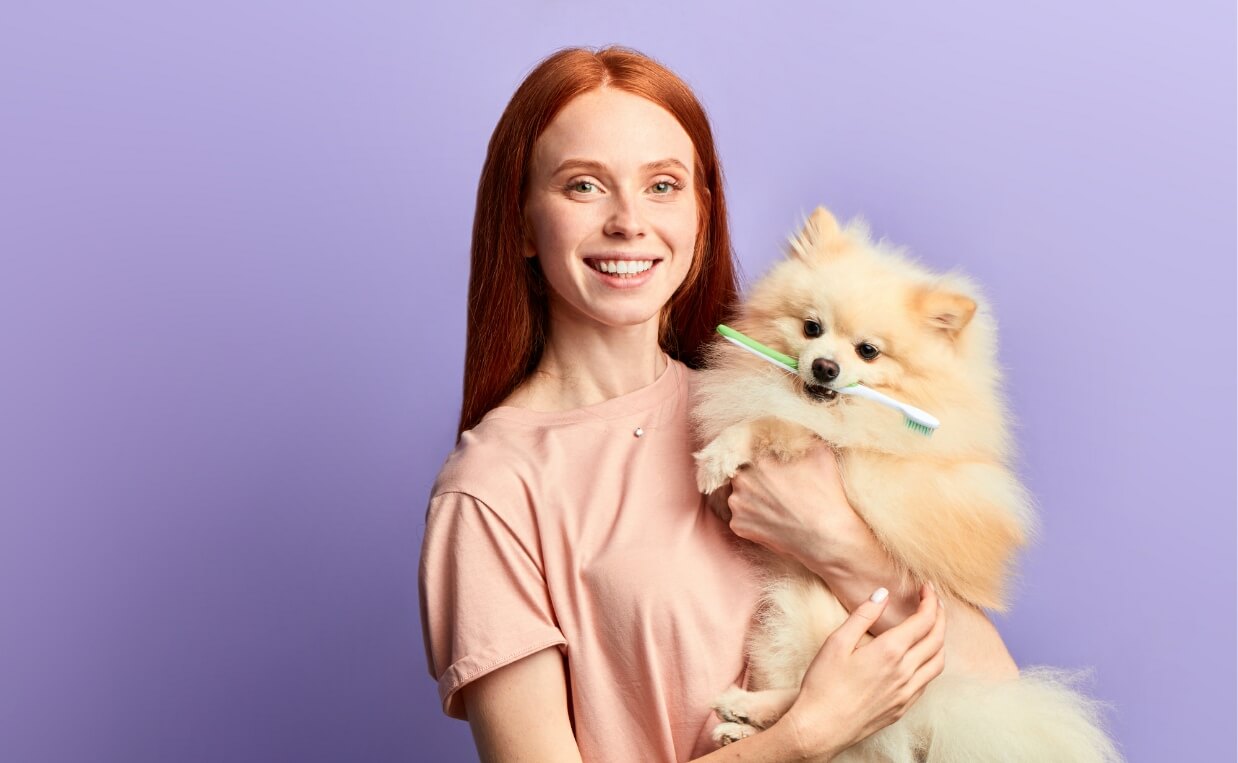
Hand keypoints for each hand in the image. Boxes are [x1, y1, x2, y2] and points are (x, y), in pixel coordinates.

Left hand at [723, 440, 871, 567]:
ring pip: (739, 494)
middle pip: (743, 473)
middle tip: (776, 485)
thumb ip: (803, 437)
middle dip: (756, 477)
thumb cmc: (826, 495)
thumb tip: (797, 430)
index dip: (762, 456)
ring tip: (775, 503)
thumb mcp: (821, 453)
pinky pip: (740, 516)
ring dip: (751, 496)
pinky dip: (752, 516)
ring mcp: (738, 506)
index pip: (751, 450)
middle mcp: (742, 482)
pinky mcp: (739, 527)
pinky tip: (771, 518)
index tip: (772, 463)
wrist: (827, 538)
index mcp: (758, 462)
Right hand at [781, 583, 946, 758]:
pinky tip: (920, 658)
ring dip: (940, 640)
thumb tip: (883, 594)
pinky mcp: (903, 707)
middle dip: (939, 615)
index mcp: (890, 651)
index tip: (926, 587)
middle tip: (934, 600)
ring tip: (933, 626)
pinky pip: (927, 681)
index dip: (930, 601)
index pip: (923, 620)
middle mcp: (905, 672)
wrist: (821, 727)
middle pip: (937, 639)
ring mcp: (907, 692)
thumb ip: (863, 615)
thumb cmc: (824, 684)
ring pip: (938, 662)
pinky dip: (931, 662)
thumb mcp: (837, 642)